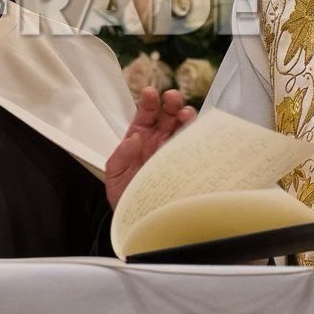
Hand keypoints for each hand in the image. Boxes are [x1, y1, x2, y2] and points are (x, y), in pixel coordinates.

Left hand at [105, 87, 196, 206]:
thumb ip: (120, 156)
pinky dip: (199, 138)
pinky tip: (198, 133)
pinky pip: (196, 147)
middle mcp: (159, 141)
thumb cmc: (125, 196)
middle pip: (168, 115)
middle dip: (171, 103)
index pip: (145, 115)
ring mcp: (174, 151)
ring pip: (184, 127)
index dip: (148, 102)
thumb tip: (133, 138)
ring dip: (186, 117)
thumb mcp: (114, 175)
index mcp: (140, 138)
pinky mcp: (187, 164)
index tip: (150, 94)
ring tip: (185, 114)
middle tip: (172, 98)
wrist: (138, 220)